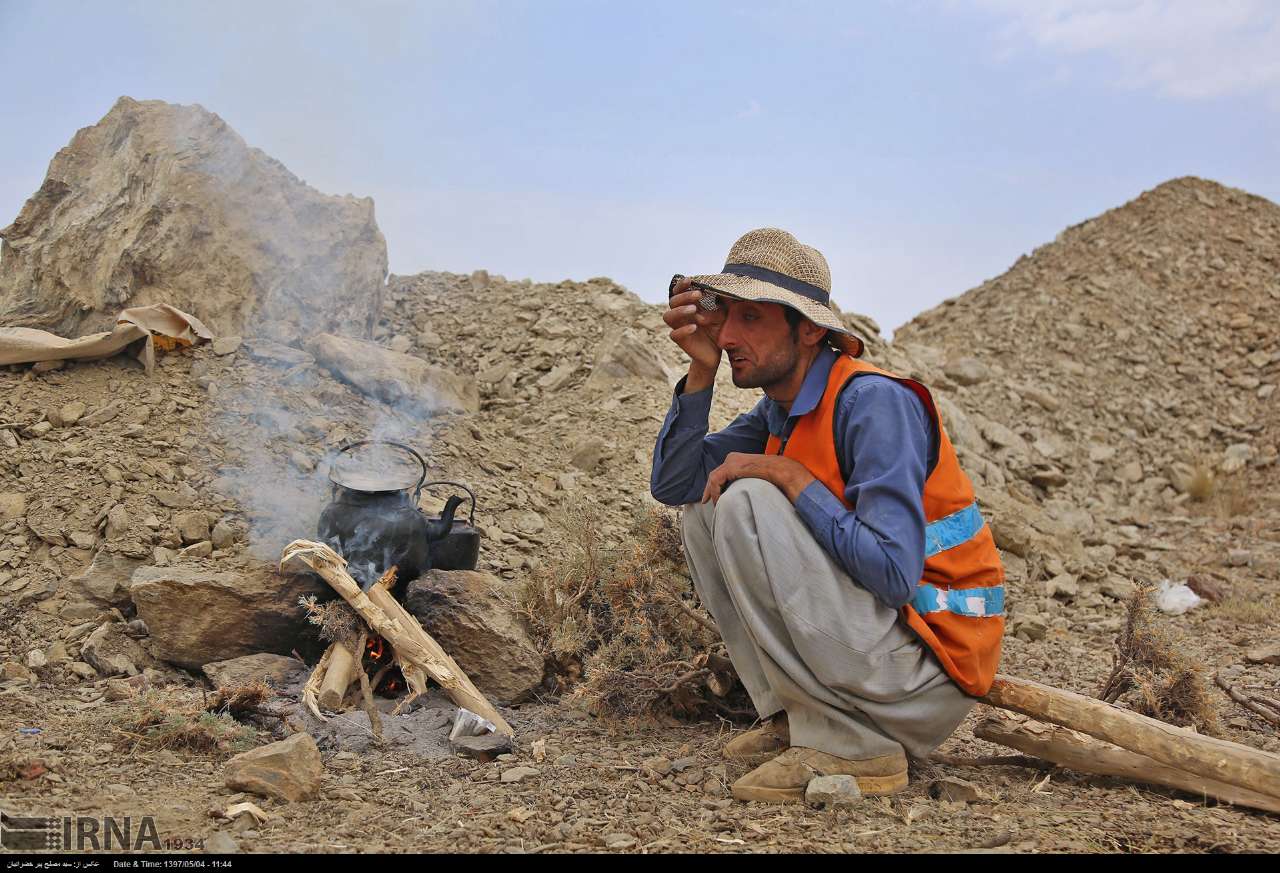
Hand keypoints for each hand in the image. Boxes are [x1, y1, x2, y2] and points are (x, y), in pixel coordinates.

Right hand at [663, 277, 726, 373]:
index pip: (678, 292)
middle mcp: (680, 315)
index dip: (681, 285)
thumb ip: (717, 305)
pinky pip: (674, 334)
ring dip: (679, 310)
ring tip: (693, 309)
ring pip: (668, 317)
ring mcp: (678, 328)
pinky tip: (694, 327)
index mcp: (687, 306)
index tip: (690, 280)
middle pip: (672, 302)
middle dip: (684, 296)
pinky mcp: (680, 341)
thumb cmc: (717, 330)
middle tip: (698, 294)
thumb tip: (714, 295)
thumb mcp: (721, 315)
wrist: (715, 353)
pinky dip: (683, 329)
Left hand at [702, 452, 816, 503]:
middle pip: (715, 474)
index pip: (721, 472)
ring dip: (712, 492)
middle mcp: (732, 458)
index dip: (716, 484)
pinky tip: (718, 500)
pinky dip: (715, 491)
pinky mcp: (730, 467)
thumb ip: (745, 481)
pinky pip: (716, 480)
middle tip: (707, 500)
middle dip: (710, 489)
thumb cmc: (771, 475)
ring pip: (713, 478)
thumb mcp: (754, 477)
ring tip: (715, 504)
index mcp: (737, 459)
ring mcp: (730, 461)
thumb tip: (742, 492)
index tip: (714, 496)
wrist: (779, 470)